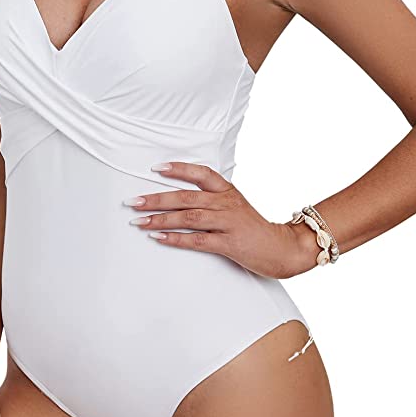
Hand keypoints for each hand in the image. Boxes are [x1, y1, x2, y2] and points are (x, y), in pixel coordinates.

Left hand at [125, 161, 312, 278]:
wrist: (283, 248)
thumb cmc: (254, 228)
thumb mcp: (235, 206)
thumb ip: (212, 199)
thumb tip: (179, 197)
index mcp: (227, 191)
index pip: (200, 173)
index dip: (178, 169)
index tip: (155, 168)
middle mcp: (226, 203)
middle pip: (186, 197)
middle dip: (156, 199)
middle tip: (132, 202)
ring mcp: (228, 223)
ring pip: (188, 217)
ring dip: (160, 219)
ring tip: (139, 222)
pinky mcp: (229, 243)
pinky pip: (198, 240)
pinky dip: (176, 238)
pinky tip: (159, 238)